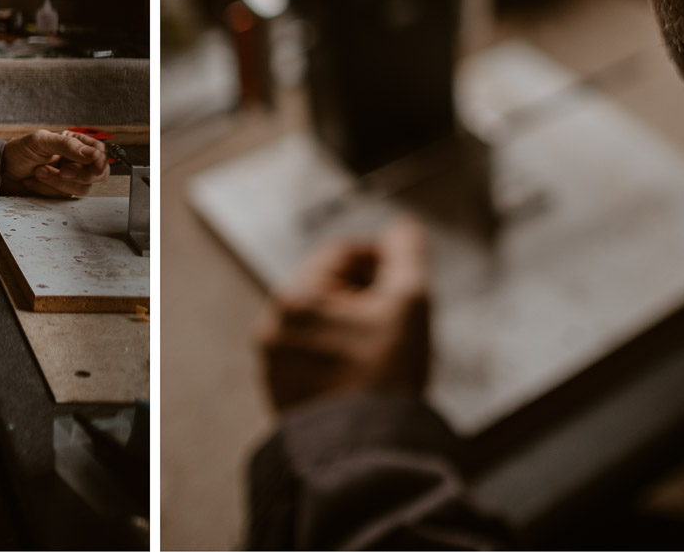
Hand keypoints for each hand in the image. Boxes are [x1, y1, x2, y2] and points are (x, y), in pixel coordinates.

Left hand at [1, 129, 109, 197]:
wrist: (2, 172)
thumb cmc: (19, 151)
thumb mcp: (41, 140)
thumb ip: (67, 145)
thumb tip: (91, 154)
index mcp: (76, 143)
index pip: (100, 152)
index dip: (100, 160)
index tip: (92, 164)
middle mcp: (77, 161)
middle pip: (98, 174)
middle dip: (79, 174)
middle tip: (63, 170)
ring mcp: (71, 179)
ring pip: (83, 188)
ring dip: (58, 182)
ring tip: (39, 172)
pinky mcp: (61, 192)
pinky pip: (65, 197)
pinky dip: (49, 189)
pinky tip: (35, 181)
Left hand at [257, 216, 431, 411]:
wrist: (368, 456)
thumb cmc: (383, 382)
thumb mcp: (409, 303)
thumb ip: (407, 254)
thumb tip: (405, 228)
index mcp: (294, 298)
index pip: (342, 252)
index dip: (381, 257)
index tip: (404, 274)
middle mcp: (274, 328)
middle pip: (329, 287)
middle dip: (369, 295)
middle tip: (399, 316)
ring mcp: (276, 364)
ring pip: (322, 323)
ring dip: (355, 325)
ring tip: (386, 349)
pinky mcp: (284, 393)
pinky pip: (315, 356)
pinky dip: (341, 355)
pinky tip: (368, 373)